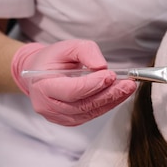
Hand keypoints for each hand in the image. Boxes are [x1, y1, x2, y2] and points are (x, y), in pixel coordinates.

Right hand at [10, 40, 136, 125]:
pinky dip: (105, 105)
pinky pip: (89, 115)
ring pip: (88, 112)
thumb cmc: (53, 59)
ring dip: (111, 101)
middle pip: (82, 104)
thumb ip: (86, 51)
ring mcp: (57, 116)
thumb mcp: (68, 46)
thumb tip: (102, 66)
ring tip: (127, 88)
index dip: (92, 84)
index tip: (111, 75)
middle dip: (108, 94)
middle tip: (127, 84)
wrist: (39, 72)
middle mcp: (48, 105)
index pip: (72, 90)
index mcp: (43, 86)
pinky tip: (117, 95)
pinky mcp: (68, 120)